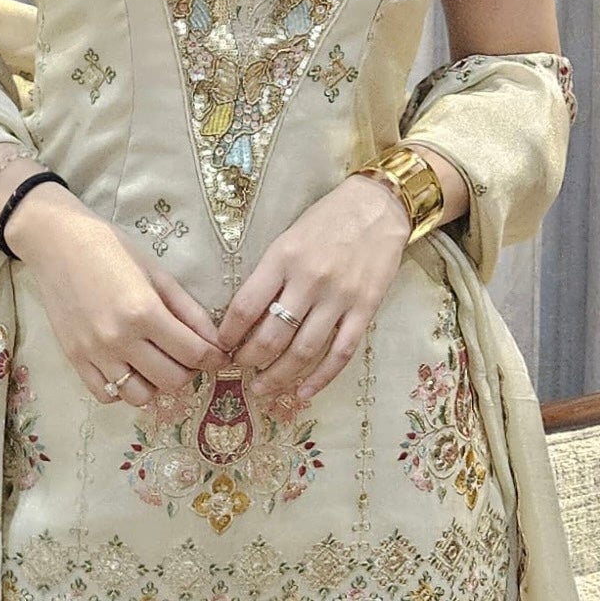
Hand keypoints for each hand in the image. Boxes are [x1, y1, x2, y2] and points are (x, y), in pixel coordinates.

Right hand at [6, 184, 225, 404]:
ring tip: (156, 363)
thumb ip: (188, 310)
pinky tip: (129, 368)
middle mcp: (119, 338)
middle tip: (187, 355)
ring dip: (156, 384)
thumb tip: (215, 341)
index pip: (193, 353)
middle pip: (171, 380)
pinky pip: (107, 395)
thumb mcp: (157, 273)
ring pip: (140, 396)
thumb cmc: (110, 249)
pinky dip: (124, 390)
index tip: (219, 355)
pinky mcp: (75, 359)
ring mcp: (94, 353)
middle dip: (189, 370)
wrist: (56, 242)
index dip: (214, 358)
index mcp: (144, 311)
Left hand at [216, 178, 412, 402]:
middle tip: (239, 369)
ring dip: (278, 376)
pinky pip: (340, 353)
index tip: (220, 346)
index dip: (228, 334)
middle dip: (248, 360)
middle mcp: (310, 280)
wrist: (379, 206)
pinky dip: (320, 378)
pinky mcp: (365, 309)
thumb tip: (246, 317)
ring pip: (303, 351)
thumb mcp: (288, 237)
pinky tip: (303, 393)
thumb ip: (269, 274)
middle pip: (271, 336)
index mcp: (283, 258)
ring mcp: (340, 298)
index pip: (245, 307)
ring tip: (261, 389)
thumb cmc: (328, 219)